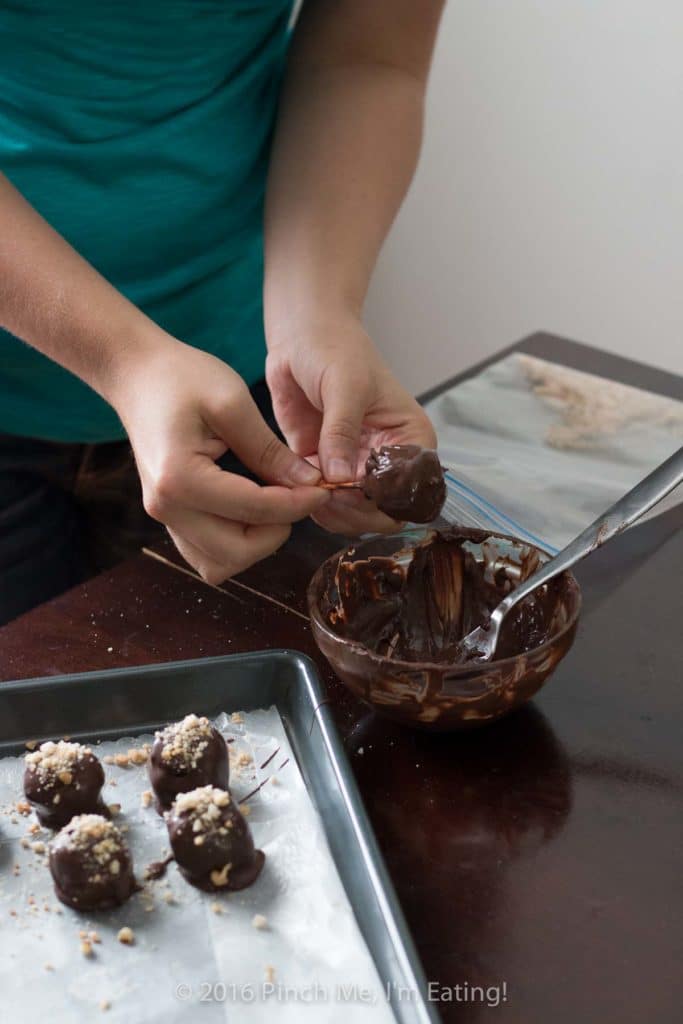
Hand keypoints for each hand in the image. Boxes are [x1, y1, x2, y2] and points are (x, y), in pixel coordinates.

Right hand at [109, 335, 329, 582]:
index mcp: (180, 478)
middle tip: (297, 497)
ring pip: (219, 564)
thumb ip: (270, 450)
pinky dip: (236, 541)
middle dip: (275, 531)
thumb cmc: (182, 377)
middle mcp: (166, 507)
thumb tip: (309, 484)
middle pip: (234, 553)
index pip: (253, 510)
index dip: (297, 504)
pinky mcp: (169, 516)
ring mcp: (163, 516)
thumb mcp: (233, 403)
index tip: (323, 487)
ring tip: (275, 504)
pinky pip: (206, 552)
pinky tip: (254, 508)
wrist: (137, 374)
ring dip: (254, 543)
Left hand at [266, 313, 436, 533]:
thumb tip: (341, 477)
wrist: (300, 337)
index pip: (409, 491)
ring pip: (353, 515)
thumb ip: (343, 431)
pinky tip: (298, 487)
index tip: (350, 488)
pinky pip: (324, 502)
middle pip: (383, 513)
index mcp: (410, 439)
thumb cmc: (335, 349)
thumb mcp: (345, 385)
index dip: (382, 499)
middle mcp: (388, 460)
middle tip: (326, 494)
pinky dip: (311, 503)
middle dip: (355, 512)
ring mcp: (356, 468)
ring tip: (311, 490)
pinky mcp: (325, 469)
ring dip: (332, 512)